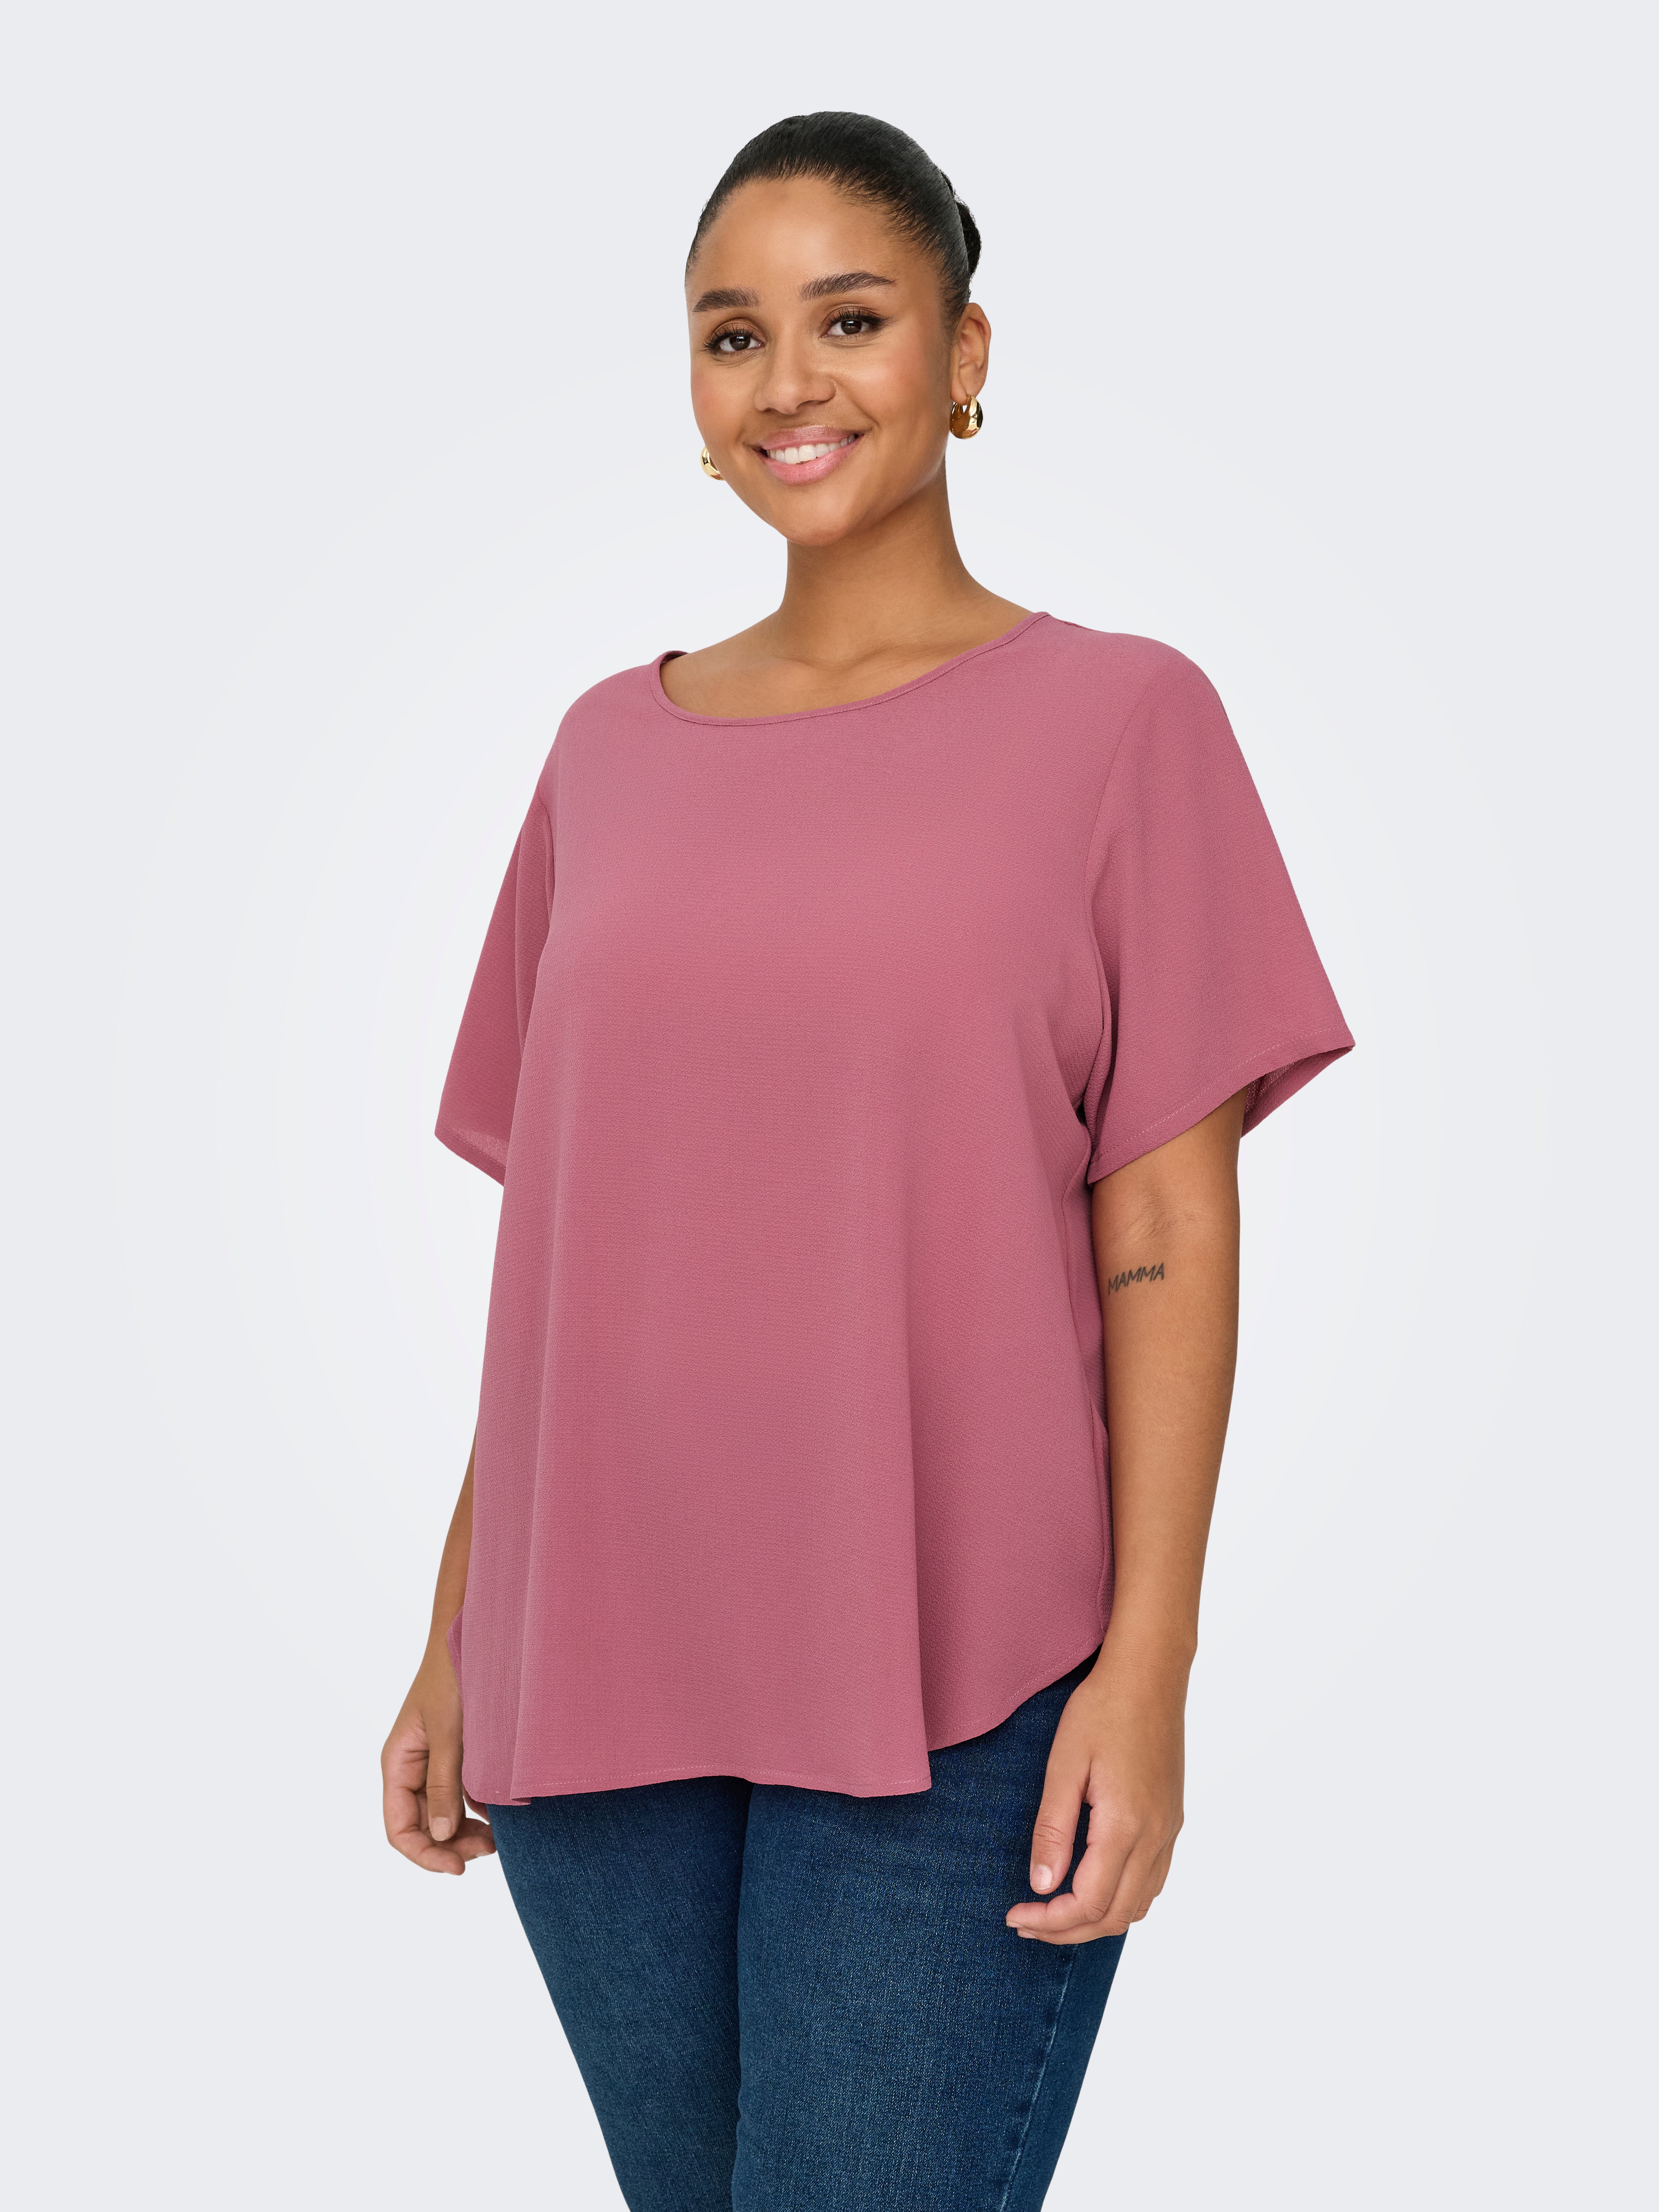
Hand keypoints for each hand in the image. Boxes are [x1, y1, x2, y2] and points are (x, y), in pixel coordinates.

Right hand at [381, 1638, 496, 1875]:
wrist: (475, 1636)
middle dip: (451, 1845)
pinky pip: (461, 1795)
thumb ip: (443, 1784)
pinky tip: (499, 1809)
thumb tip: (440, 1836)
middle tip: (490, 1850)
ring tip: (498, 1837)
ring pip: (443, 1815)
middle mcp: (412, 1768)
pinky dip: (478, 1809)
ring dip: (465, 1831)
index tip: (459, 1868)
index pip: (399, 1828)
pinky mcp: (456, 1756)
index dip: (425, 1855)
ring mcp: (434, 1763)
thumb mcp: (448, 1733)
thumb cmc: (453, 1678)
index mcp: (397, 1764)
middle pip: (422, 1826)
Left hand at [1004, 1639, 1187, 1943]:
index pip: (1089, 1903)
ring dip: (1096, 1921)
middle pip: (1115, 1917)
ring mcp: (1169, 1831)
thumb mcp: (1064, 1764)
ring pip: (1139, 1906)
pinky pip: (1153, 1882)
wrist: (1150, 1675)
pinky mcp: (1172, 1821)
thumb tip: (1042, 1886)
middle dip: (1068, 1931)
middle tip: (1028, 1922)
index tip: (1016, 1915)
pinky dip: (1122, 1900)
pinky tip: (1093, 1886)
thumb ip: (1053, 1829)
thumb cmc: (1102, 1710)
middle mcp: (1155, 1837)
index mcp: (1126, 1825)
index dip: (1051, 1920)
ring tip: (1055, 1911)